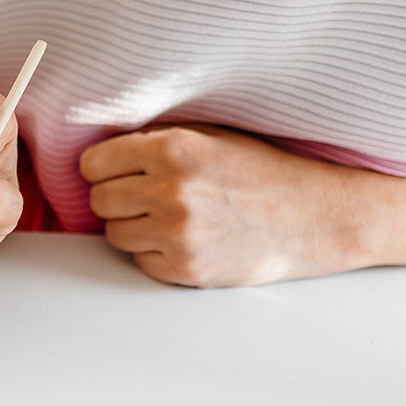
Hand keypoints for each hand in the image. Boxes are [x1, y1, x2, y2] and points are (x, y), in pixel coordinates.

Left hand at [80, 125, 367, 286]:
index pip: (92, 164)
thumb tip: (102, 149)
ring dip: (134, 226)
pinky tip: (186, 238)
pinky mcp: (186, 270)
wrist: (313, 216)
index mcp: (174, 149)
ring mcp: (178, 235)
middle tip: (148, 194)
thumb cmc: (262, 171)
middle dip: (118, 196)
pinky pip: (140, 261)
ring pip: (114, 234)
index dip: (104, 167)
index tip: (118, 170)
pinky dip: (155, 252)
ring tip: (170, 216)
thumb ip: (155, 139)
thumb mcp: (210, 135)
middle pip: (99, 200)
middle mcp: (171, 191)